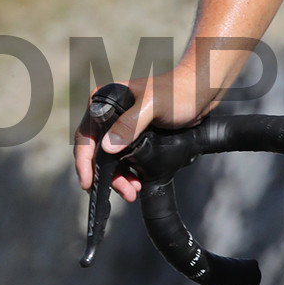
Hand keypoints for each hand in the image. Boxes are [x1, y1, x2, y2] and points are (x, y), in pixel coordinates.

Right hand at [73, 68, 197, 206]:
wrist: (199, 93)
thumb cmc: (176, 92)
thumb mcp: (151, 106)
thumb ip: (129, 124)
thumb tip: (107, 147)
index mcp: (103, 101)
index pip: (85, 135)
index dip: (84, 161)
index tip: (87, 182)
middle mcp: (108, 114)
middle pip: (97, 152)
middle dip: (107, 175)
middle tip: (124, 192)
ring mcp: (122, 126)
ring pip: (112, 159)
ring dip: (119, 178)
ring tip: (132, 191)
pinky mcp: (135, 136)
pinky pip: (125, 159)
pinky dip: (128, 173)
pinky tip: (137, 182)